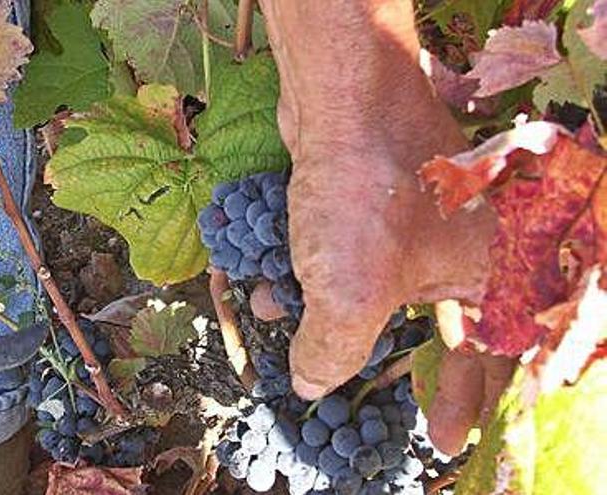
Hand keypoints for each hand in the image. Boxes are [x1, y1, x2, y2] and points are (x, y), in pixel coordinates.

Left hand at [258, 0, 503, 452]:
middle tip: (381, 396)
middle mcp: (465, 245)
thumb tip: (312, 385)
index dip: (466, 400)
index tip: (437, 436)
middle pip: (437, 325)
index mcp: (489, 272)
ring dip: (332, 316)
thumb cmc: (368, 193)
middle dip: (391, 358)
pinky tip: (267, 293)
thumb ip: (334, 352)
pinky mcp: (377, 197)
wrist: (341, 97)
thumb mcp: (350, 294)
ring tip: (292, 340)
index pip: (490, 355)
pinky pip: (350, 253)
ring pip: (382, 287)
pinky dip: (313, 277)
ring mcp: (421, 218)